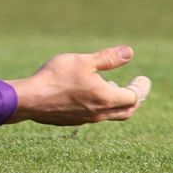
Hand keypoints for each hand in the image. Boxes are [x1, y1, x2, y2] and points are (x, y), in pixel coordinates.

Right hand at [8, 46, 151, 125]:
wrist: (30, 99)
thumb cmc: (56, 77)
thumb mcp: (83, 61)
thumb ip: (107, 58)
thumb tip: (129, 52)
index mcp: (107, 98)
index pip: (134, 96)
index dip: (141, 87)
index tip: (143, 79)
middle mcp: (100, 112)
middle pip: (127, 110)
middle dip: (134, 99)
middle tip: (135, 89)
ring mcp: (87, 119)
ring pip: (111, 115)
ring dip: (117, 103)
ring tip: (110, 88)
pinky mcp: (73, 120)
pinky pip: (95, 116)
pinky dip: (101, 106)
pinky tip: (88, 96)